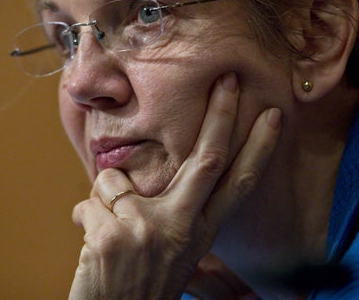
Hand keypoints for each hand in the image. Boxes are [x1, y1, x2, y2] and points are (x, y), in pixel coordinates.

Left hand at [68, 72, 281, 298]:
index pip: (237, 186)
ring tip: (108, 233)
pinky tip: (93, 248)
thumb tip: (133, 176)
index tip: (273, 117)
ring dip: (103, 198)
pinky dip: (85, 218)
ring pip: (116, 180)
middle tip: (229, 78)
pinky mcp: (113, 236)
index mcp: (199, 234)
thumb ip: (166, 213)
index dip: (258, 150)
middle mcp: (181, 230)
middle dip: (221, 114)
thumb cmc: (137, 284)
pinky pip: (89, 203)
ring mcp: (149, 231)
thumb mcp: (168, 251)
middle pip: (209, 159)